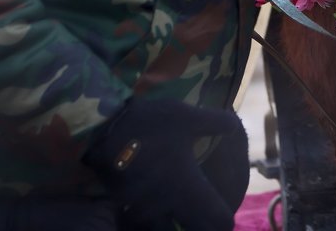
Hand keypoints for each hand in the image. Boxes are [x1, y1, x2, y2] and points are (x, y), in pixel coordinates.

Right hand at [84, 99, 248, 230]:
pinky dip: (150, 222)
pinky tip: (153, 210)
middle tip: (204, 220)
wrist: (101, 129)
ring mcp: (142, 208)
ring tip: (177, 216)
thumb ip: (215, 122)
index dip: (225, 221)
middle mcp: (167, 205)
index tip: (228, 218)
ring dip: (172, 226)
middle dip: (200, 227)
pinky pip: (141, 222)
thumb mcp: (188, 117)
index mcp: (188, 188)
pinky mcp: (123, 205)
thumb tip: (234, 125)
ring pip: (162, 230)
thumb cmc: (150, 124)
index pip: (217, 220)